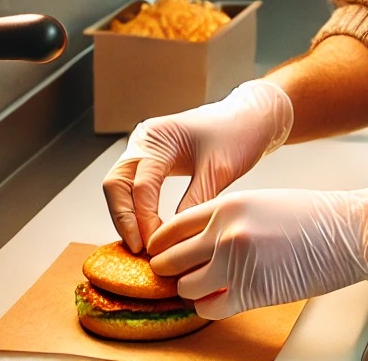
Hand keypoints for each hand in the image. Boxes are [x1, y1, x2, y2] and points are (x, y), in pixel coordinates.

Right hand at [102, 79, 293, 251]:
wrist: (251, 118)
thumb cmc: (238, 134)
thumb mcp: (219, 170)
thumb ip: (195, 201)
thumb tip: (173, 239)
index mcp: (159, 137)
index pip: (141, 185)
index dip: (144, 220)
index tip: (154, 247)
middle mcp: (145, 140)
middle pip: (116, 184)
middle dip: (125, 218)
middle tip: (140, 249)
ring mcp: (146, 148)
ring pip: (120, 186)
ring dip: (127, 215)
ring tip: (143, 244)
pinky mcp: (153, 158)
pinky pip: (134, 185)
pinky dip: (137, 207)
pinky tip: (149, 228)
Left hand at [147, 184, 367, 317]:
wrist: (345, 232)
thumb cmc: (308, 216)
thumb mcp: (258, 201)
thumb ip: (223, 218)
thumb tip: (194, 242)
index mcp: (227, 206)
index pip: (172, 228)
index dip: (161, 246)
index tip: (161, 254)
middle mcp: (225, 233)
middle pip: (170, 260)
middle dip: (169, 270)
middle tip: (174, 275)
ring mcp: (235, 264)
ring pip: (185, 288)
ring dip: (190, 290)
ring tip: (204, 285)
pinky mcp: (249, 293)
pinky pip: (208, 308)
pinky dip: (208, 306)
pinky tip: (221, 297)